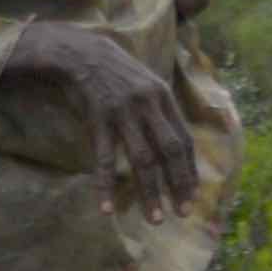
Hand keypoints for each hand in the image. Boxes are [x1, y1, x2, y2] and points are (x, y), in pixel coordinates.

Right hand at [0, 24, 199, 219]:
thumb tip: (176, 146)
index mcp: (163, 97)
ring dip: (149, 192)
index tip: (192, 195)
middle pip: (169, 152)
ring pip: (142, 160)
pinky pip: (105, 158)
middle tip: (182, 213)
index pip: (184, 140)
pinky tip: (106, 206)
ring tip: (154, 218)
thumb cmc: (115, 71)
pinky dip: (106, 184)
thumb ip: (160, 111)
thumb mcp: (145, 83)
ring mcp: (123, 112)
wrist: (79, 52)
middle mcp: (148, 105)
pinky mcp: (98, 119)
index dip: (189, 170)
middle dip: (178, 185)